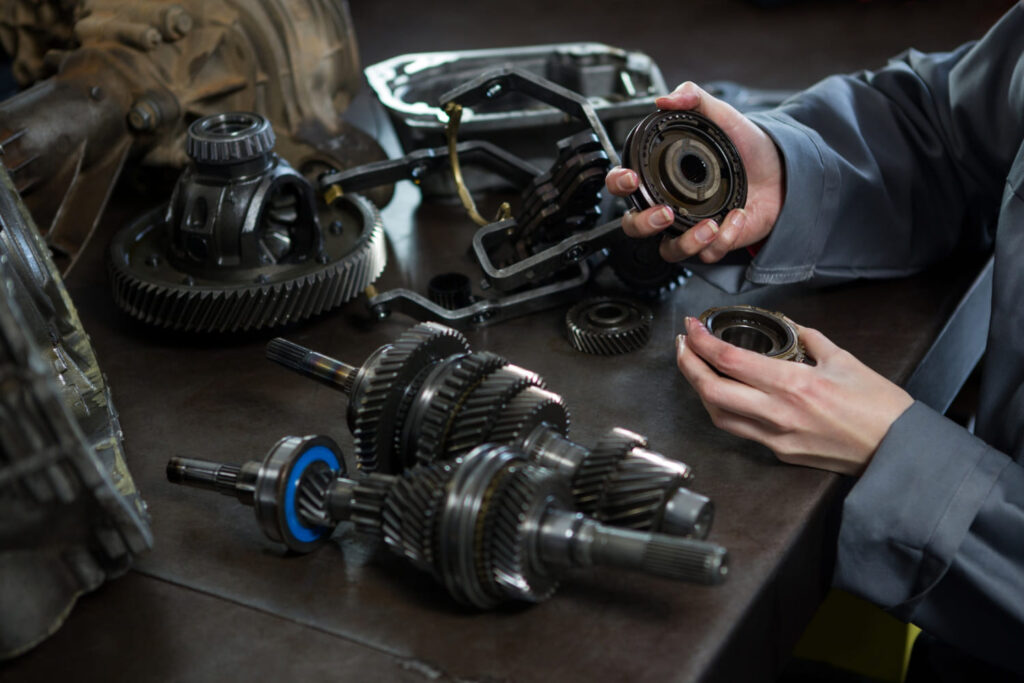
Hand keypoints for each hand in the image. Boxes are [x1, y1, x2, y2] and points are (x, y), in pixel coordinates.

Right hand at [606, 81, 784, 263]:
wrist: (783, 169)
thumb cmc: (746, 147)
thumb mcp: (721, 115)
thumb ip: (693, 98)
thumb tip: (666, 99)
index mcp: (661, 177)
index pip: (624, 185)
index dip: (618, 183)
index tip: (631, 178)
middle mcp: (670, 205)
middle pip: (635, 227)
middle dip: (644, 223)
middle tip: (665, 212)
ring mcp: (690, 227)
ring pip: (669, 251)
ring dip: (685, 242)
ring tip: (710, 226)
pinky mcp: (715, 243)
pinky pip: (708, 254)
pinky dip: (724, 239)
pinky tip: (738, 217)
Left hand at [676, 316, 913, 475]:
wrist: (898, 450)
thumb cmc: (879, 407)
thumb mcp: (844, 360)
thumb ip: (809, 339)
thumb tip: (789, 325)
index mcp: (793, 385)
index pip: (730, 360)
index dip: (702, 342)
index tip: (692, 327)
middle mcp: (778, 414)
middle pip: (711, 391)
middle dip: (687, 365)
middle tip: (682, 345)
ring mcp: (776, 437)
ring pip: (719, 416)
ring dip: (700, 391)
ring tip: (695, 368)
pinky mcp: (781, 453)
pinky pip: (741, 430)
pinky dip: (725, 410)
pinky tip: (723, 394)